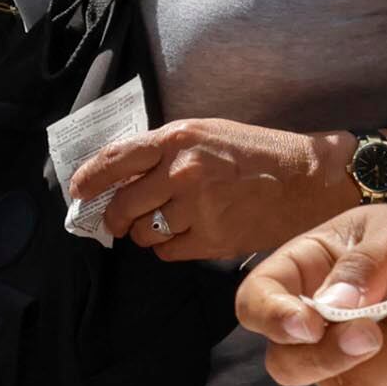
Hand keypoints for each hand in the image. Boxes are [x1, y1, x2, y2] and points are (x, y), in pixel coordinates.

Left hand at [71, 118, 354, 264]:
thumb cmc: (260, 154)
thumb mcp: (209, 133)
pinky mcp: (211, 240)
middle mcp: (181, 173)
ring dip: (146, 232)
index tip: (78, 191)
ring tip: (169, 223)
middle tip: (118, 221)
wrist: (308, 181)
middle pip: (122, 205)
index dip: (88, 179)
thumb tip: (123, 173)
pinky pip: (167, 252)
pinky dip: (170, 247)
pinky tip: (189, 234)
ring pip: (143, 233)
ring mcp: (196, 209)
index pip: (114, 160)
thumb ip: (167, 150)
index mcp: (179, 139)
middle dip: (115, 217)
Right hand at [236, 204, 386, 385]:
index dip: (271, 318)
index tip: (310, 323)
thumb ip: (367, 262)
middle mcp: (318, 329)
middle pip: (288, 367)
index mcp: (305, 276)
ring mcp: (353, 369)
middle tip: (373, 333)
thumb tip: (333, 303)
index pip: (256, 304)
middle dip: (330, 357)